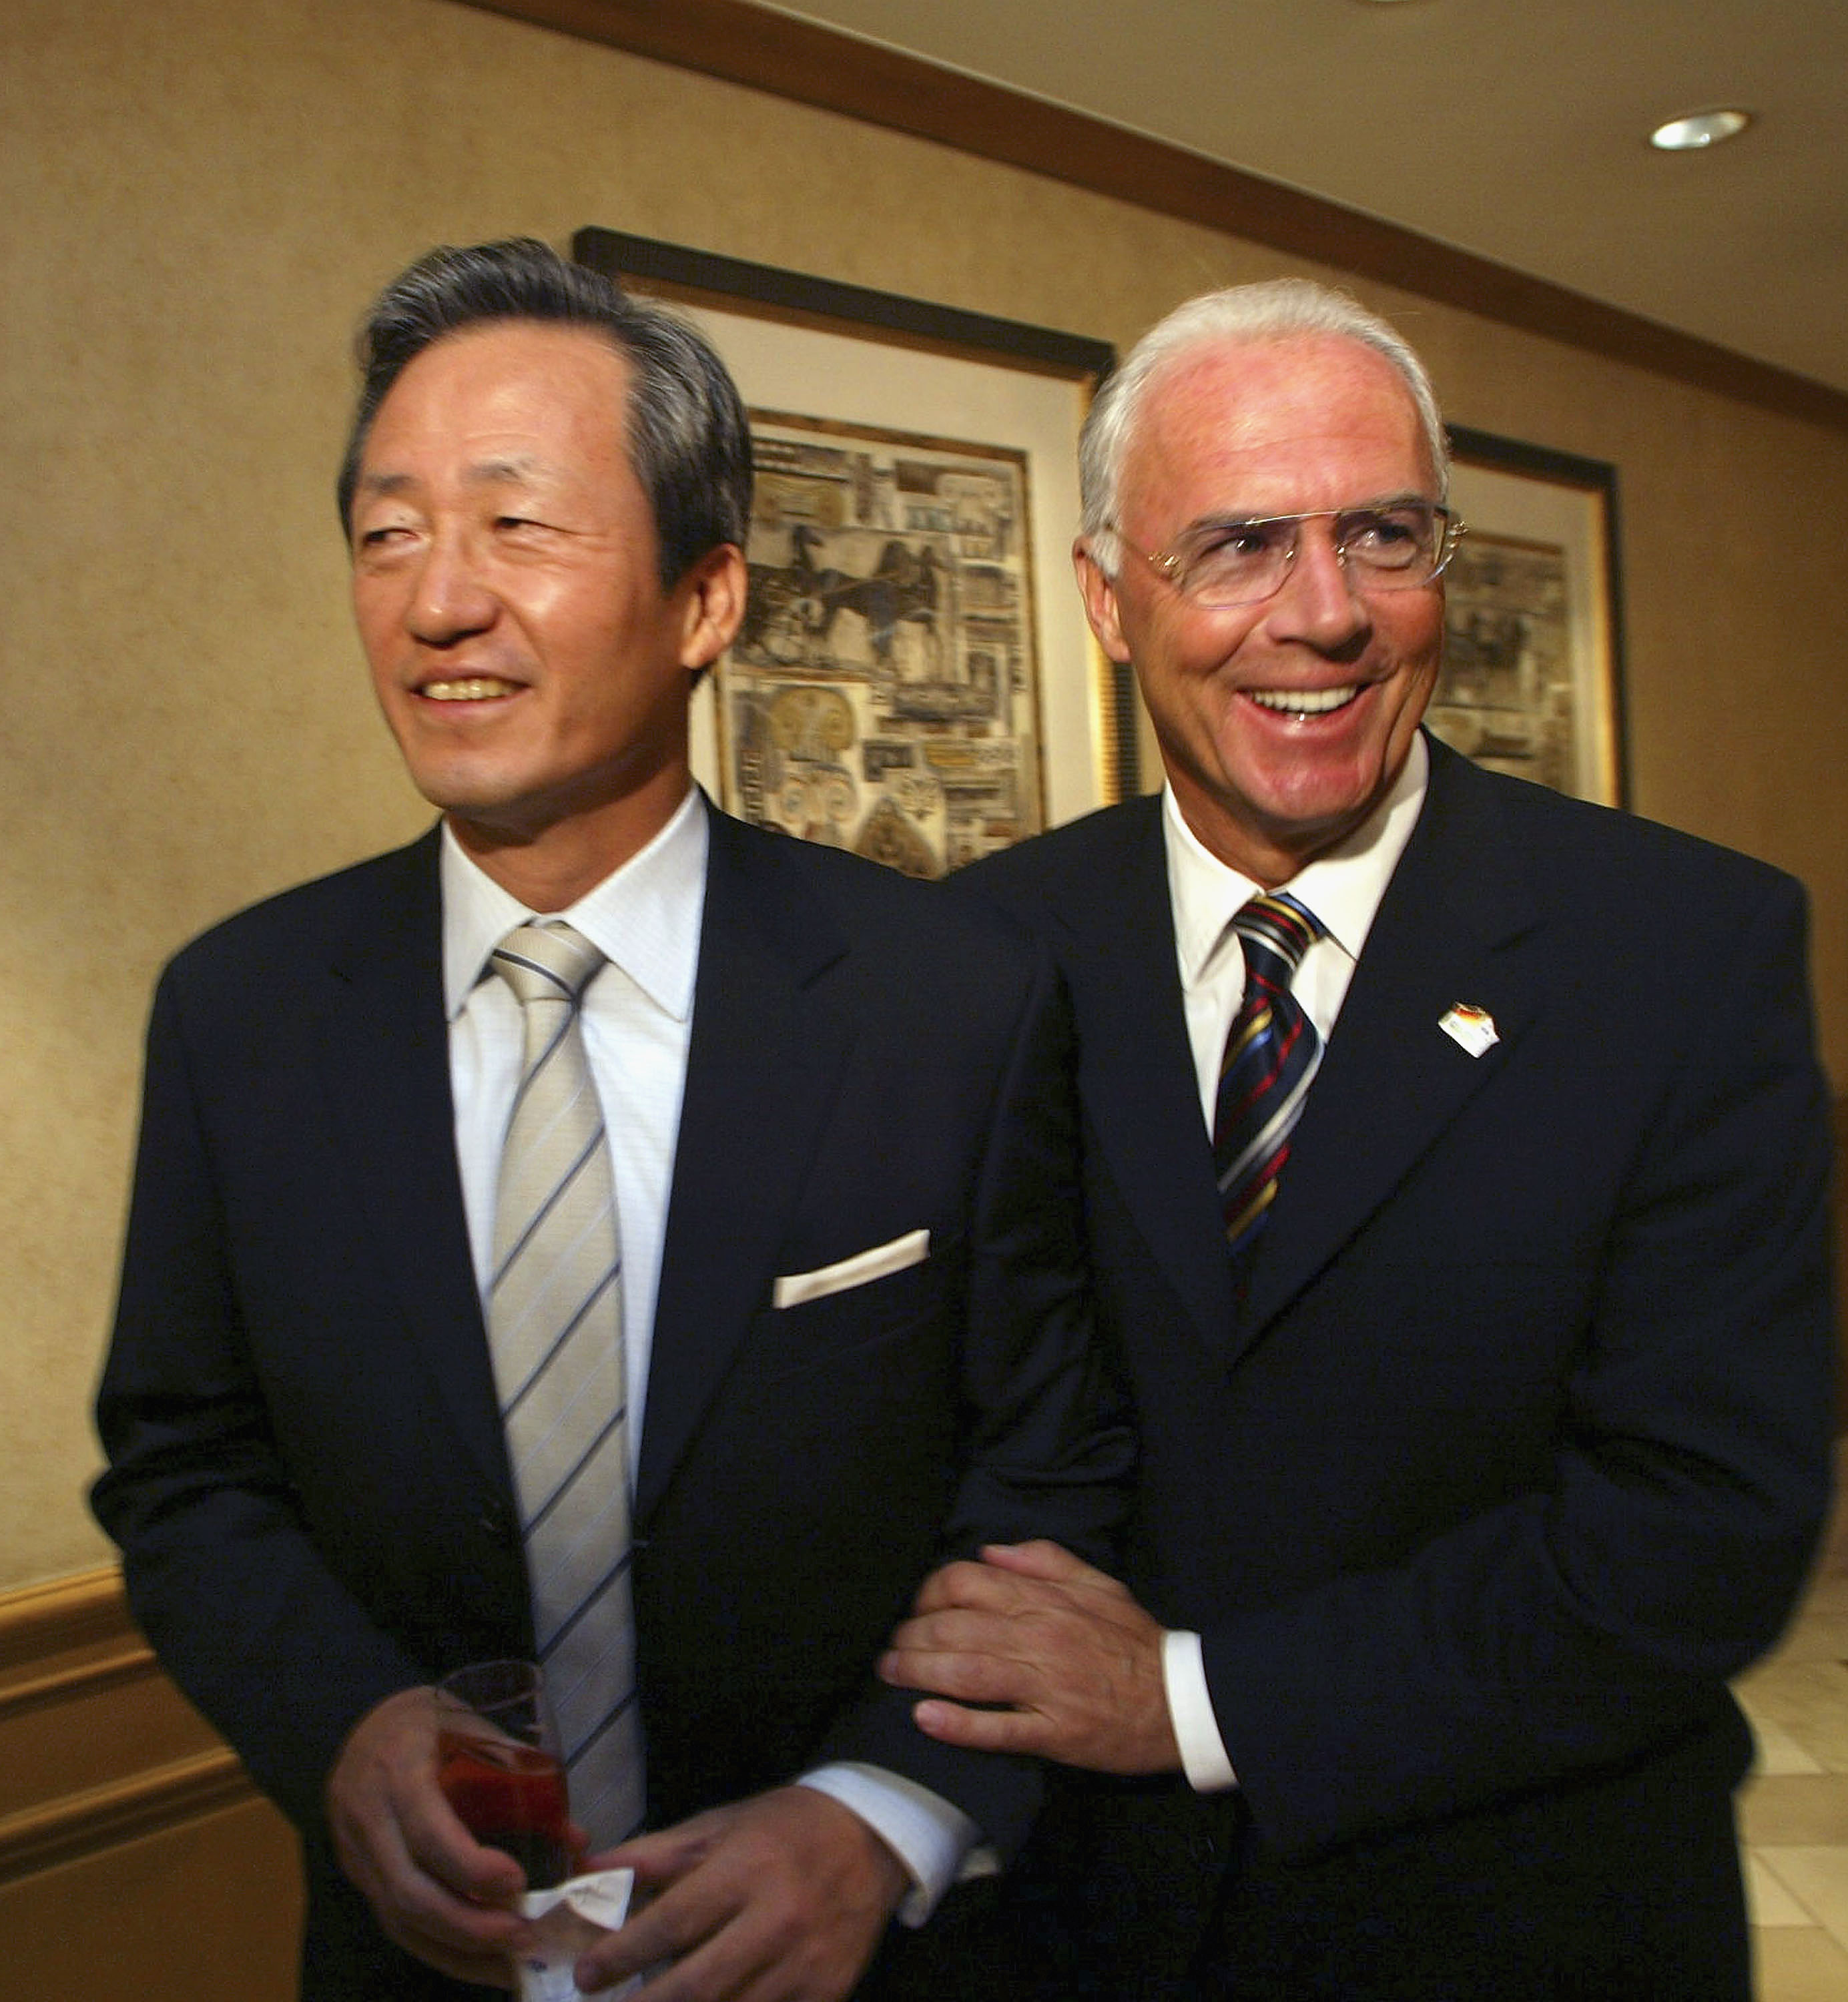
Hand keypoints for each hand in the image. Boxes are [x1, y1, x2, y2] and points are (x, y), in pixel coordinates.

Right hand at [325, 1685, 532, 1987]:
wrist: (357, 1724)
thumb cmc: (430, 1722)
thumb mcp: (474, 1726)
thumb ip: (521, 1777)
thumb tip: (576, 1840)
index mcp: (399, 1769)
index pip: (428, 1831)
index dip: (470, 1866)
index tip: (517, 1882)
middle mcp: (368, 1817)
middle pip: (409, 1892)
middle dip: (468, 1925)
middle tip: (523, 1936)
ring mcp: (356, 1853)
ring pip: (398, 1919)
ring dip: (456, 1951)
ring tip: (510, 1963)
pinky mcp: (359, 1877)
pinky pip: (393, 1923)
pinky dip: (438, 1949)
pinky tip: (477, 1961)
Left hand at [574, 1785, 908, 1998]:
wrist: (872, 1839)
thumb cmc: (784, 1828)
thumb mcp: (720, 1826)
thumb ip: (656, 1854)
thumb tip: (589, 1872)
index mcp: (747, 1870)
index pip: (673, 1923)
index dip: (622, 1954)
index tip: (585, 1974)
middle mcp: (777, 1921)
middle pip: (697, 1986)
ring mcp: (806, 1966)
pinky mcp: (827, 1995)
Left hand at [878, 1540, 1179, 1774]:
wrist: (1182, 1700)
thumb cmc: (1135, 1640)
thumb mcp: (1098, 1583)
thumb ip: (1044, 1560)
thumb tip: (989, 1551)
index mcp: (1046, 1600)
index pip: (967, 1583)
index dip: (929, 1592)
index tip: (914, 1606)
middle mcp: (1039, 1638)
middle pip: (956, 1628)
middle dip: (911, 1635)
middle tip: (888, 1647)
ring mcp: (1045, 1687)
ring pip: (967, 1673)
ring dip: (919, 1672)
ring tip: (889, 1674)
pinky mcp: (1054, 1733)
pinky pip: (998, 1728)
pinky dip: (958, 1724)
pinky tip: (925, 1718)